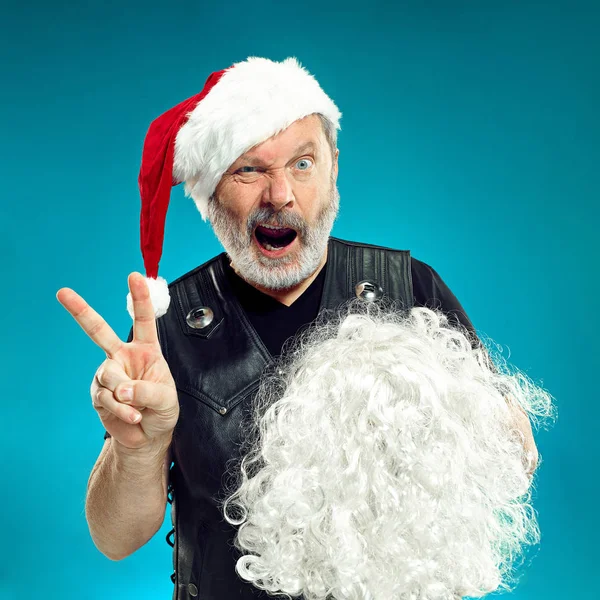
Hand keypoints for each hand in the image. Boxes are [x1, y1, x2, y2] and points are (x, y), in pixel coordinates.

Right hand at [56, 272, 179, 450]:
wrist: (148, 435)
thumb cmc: (162, 410)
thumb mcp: (166, 399)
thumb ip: (146, 390)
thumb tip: (120, 388)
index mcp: (146, 350)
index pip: (143, 320)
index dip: (139, 298)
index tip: (135, 276)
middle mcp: (123, 357)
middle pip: (99, 331)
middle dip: (80, 311)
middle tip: (62, 292)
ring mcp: (108, 374)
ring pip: (109, 376)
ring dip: (125, 398)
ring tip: (139, 411)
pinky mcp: (98, 393)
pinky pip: (105, 398)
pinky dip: (121, 410)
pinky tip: (132, 417)